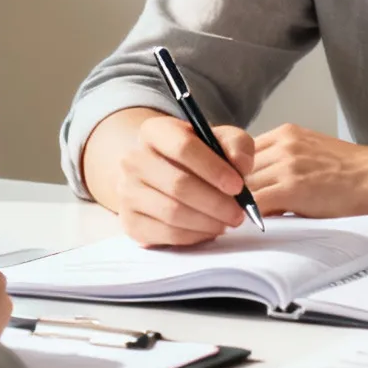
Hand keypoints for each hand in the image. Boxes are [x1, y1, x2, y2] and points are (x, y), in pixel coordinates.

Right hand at [88, 109, 255, 246]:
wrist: (165, 175)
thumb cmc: (199, 157)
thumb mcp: (222, 140)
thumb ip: (237, 146)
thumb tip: (240, 165)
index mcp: (155, 131)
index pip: (183, 147)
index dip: (214, 168)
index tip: (238, 186)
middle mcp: (134, 159)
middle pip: (178, 184)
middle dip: (215, 203)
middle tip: (239, 213)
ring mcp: (127, 191)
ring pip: (172, 212)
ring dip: (207, 222)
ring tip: (227, 222)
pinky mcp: (130, 221)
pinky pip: (165, 234)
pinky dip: (193, 236)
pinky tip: (209, 230)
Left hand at [246, 124, 367, 217]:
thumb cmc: (350, 173)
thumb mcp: (311, 153)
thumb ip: (282, 162)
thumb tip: (256, 186)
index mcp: (286, 133)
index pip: (242, 152)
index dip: (237, 175)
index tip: (236, 190)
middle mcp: (283, 144)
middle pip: (239, 169)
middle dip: (236, 190)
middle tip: (232, 209)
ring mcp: (287, 164)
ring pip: (244, 186)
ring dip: (240, 204)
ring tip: (240, 218)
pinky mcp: (292, 187)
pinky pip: (256, 203)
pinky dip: (249, 215)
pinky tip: (252, 223)